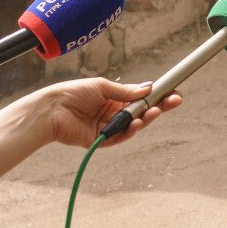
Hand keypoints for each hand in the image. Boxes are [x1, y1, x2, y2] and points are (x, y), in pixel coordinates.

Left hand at [36, 78, 181, 148]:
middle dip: (159, 107)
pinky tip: (138, 122)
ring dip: (146, 118)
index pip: (141, 97)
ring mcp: (108, 126)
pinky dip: (131, 130)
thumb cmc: (73, 93)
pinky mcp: (101, 139)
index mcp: (114, 97)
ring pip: (133, 124)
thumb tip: (148, 87)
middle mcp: (113, 112)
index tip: (173, 91)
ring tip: (154, 112)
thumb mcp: (102, 87)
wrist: (51, 109)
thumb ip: (125, 92)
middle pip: (141, 111)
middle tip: (175, 101)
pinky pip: (120, 137)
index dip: (157, 95)